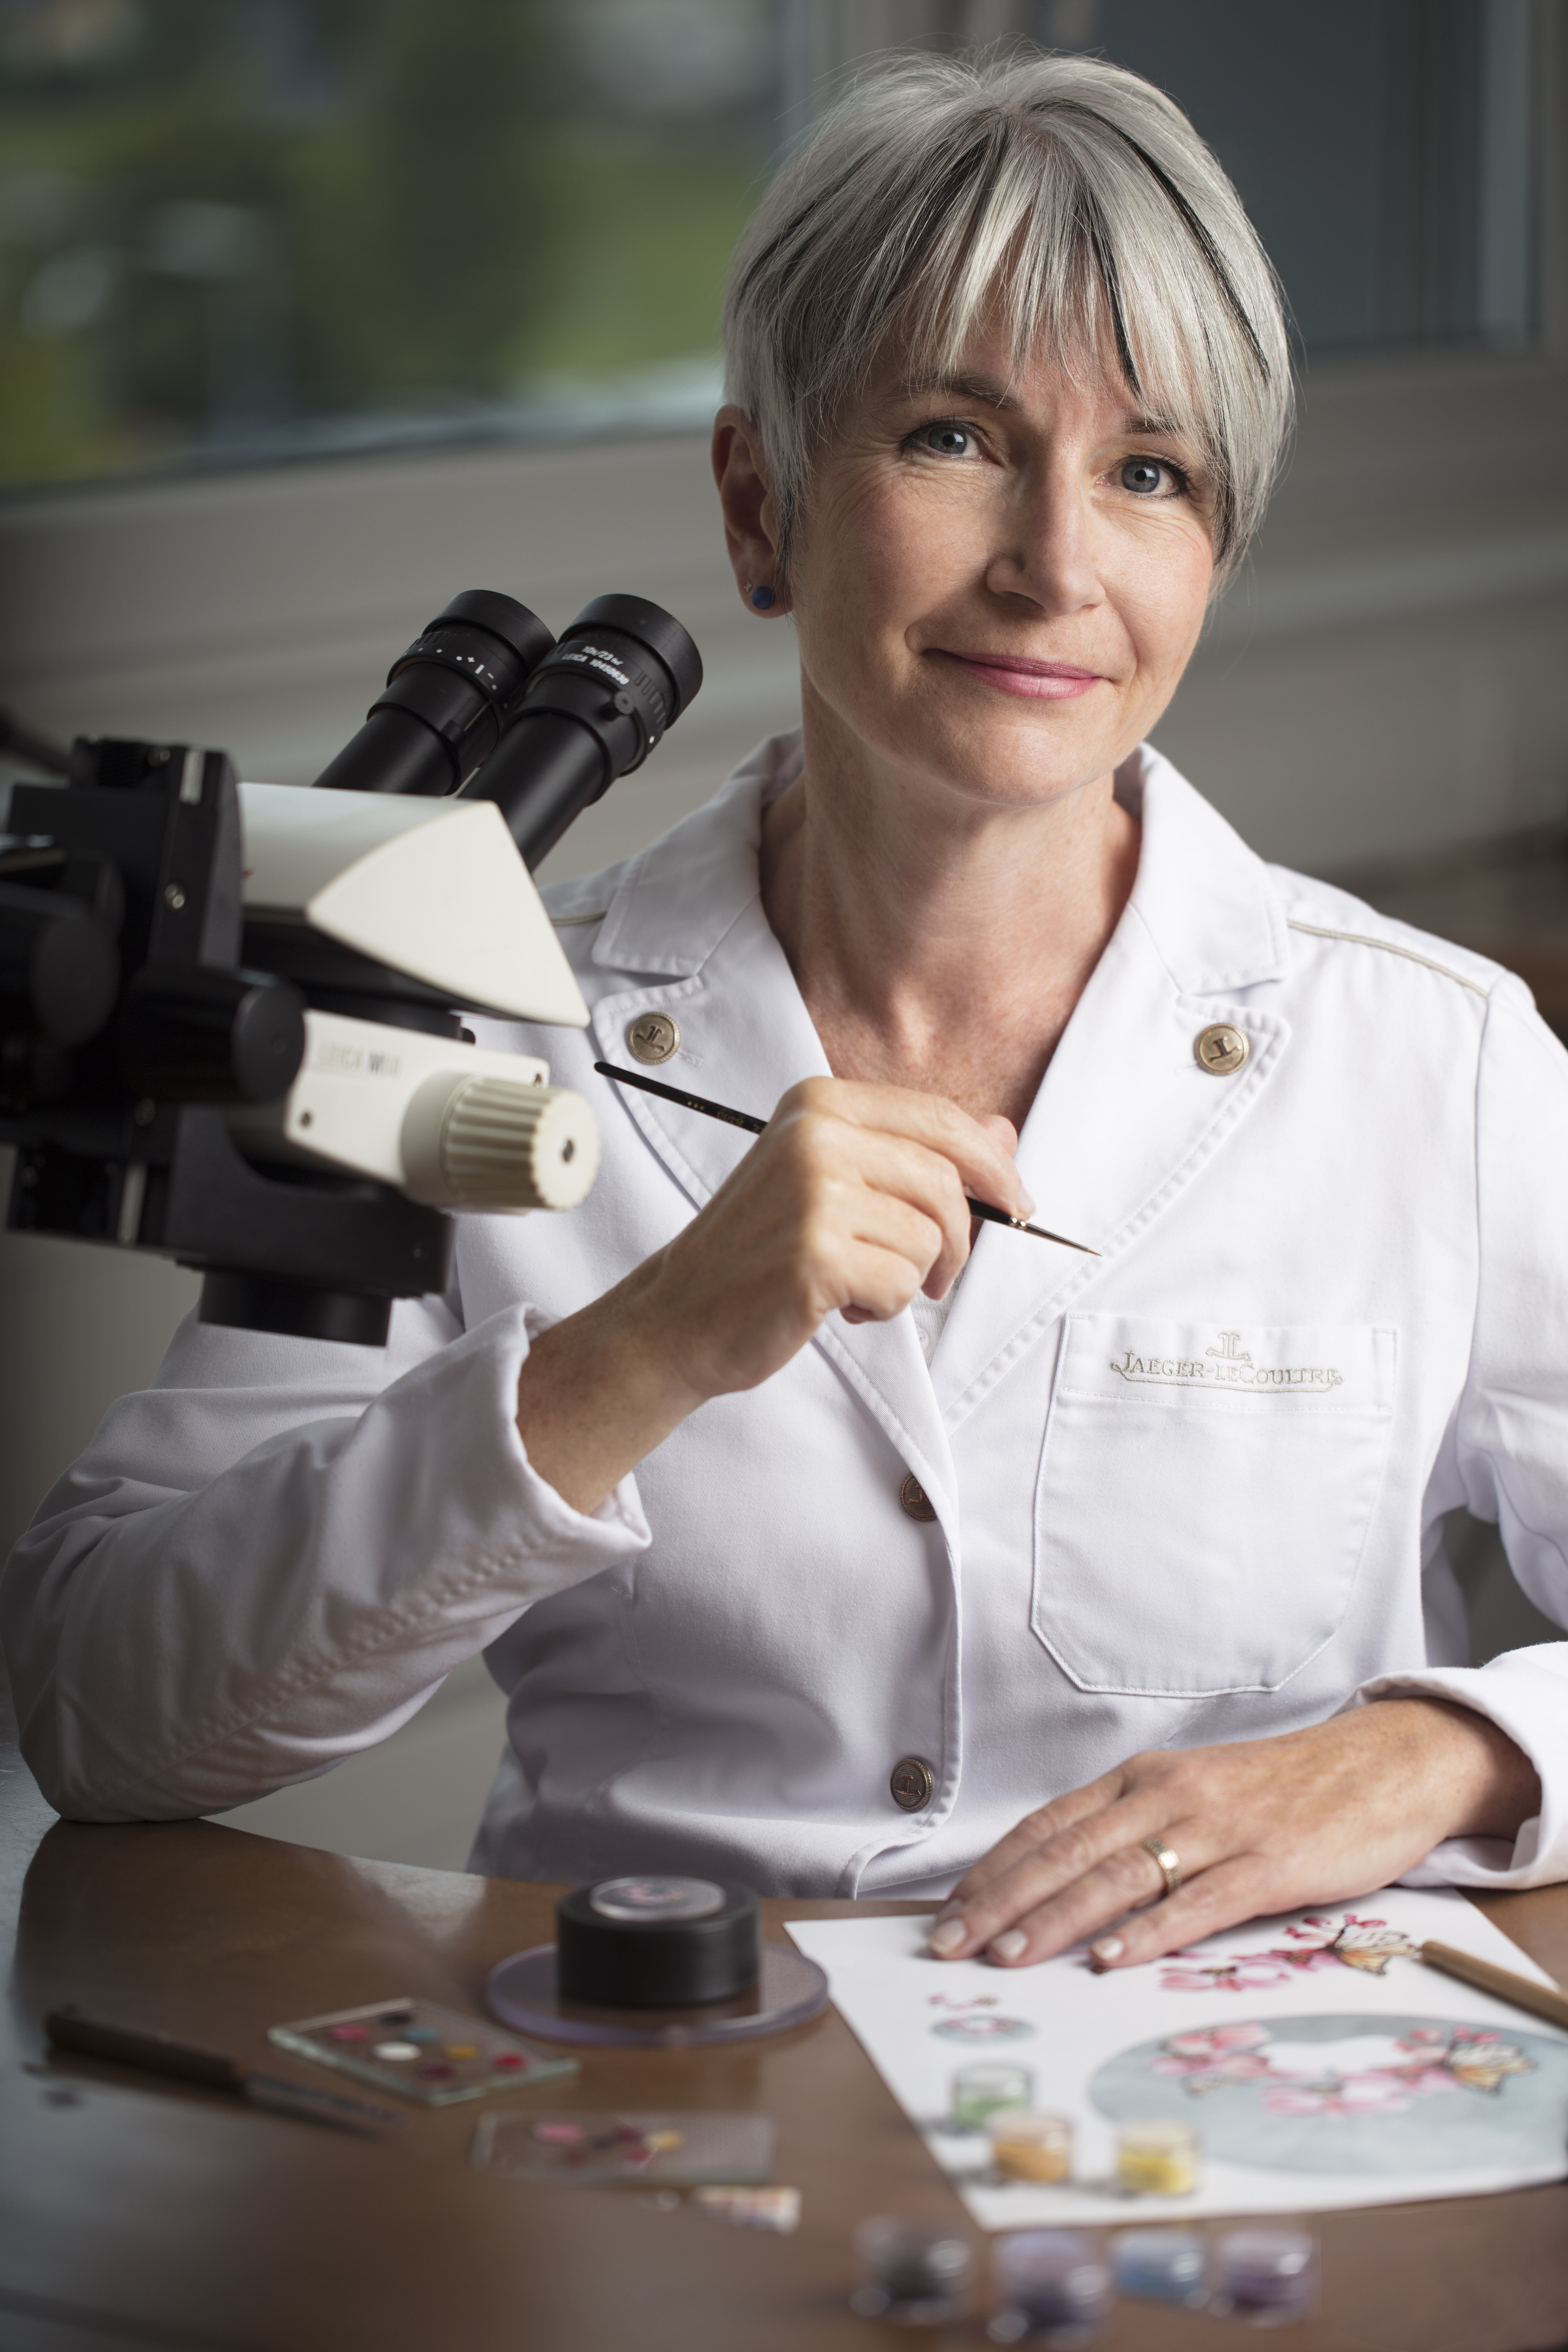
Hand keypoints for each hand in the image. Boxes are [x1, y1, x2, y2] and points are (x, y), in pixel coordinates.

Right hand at [634, 1077, 1027, 1394]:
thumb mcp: (836, 1181)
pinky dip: (883, 1307)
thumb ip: (917, 1152)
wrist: (681, 1313)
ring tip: (862, 1285)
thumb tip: (1003, 1135)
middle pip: (945, 1182)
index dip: (992, 1167)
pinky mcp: (815, 1254)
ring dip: (910, 1278)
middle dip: (957, 1239)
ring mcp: (813, 1193)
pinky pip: (900, 1284)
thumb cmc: (762, 1249)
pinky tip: (841, 1305)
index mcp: (821, 1103)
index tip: (1015, 1203)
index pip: (941, 1122)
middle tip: (935, 1275)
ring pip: (928, 1238)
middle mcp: (816, 1135)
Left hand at [927, 1699, 1541, 1971]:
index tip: (949, 1912)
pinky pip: (1200, 1900)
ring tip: (1010, 1957)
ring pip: (1120, 1877)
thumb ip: (1133, 1830)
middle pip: (1068, 1852)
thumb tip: (1063, 1880)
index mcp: (1144, 1779)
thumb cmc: (1279, 1789)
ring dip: (1058, 1920)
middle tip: (951, 1945)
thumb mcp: (1192, 1794)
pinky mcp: (1271, 1863)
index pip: (1048, 1825)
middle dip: (1002, 1901)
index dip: (994, 1870)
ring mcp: (1221, 1829)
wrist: (1380, 1764)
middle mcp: (1170, 1796)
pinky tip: (1113, 1958)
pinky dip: (1152, 1931)